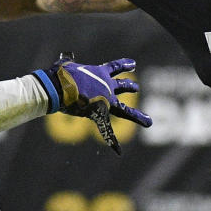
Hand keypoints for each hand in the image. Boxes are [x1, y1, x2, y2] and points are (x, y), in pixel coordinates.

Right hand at [33, 53, 151, 153]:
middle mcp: (106, 87)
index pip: (114, 67)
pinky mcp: (99, 115)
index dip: (124, 65)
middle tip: (136, 87)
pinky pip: (106, 131)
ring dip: (136, 116)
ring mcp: (105, 102)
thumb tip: (64, 58)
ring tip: (149, 122)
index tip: (133, 64)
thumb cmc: (61, 75)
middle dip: (129, 86)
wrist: (61, 88)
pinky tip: (119, 151)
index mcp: (99, 73)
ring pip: (124, 111)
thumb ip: (68, 63)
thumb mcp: (65, 65)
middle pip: (122, 86)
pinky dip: (112, 141)